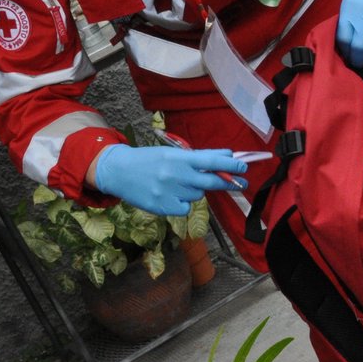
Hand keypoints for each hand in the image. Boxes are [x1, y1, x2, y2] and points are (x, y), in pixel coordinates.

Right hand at [91, 144, 247, 215]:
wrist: (118, 171)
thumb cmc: (150, 160)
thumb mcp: (173, 153)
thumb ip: (201, 157)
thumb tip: (227, 155)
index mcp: (179, 158)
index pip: (211, 162)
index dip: (230, 165)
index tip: (244, 168)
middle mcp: (176, 174)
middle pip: (211, 182)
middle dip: (226, 182)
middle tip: (239, 183)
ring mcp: (169, 192)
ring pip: (197, 196)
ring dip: (194, 191)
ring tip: (176, 184)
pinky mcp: (163, 207)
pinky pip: (185, 208)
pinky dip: (182, 204)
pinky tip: (169, 195)